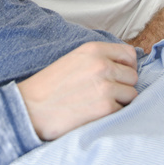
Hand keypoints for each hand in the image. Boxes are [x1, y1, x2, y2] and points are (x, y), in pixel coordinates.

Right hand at [17, 42, 138, 140]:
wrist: (30, 108)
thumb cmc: (49, 86)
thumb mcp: (74, 59)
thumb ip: (98, 58)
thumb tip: (125, 66)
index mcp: (93, 49)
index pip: (129, 54)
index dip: (127, 66)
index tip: (120, 75)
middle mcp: (102, 65)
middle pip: (133, 76)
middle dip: (123, 86)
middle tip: (105, 93)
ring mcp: (105, 86)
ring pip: (132, 94)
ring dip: (120, 101)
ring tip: (99, 104)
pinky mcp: (105, 108)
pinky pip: (122, 111)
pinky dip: (112, 115)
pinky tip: (94, 114)